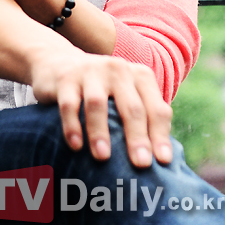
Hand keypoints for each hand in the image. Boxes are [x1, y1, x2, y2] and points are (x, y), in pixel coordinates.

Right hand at [30, 42, 172, 167]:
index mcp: (139, 76)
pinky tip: (76, 146)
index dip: (160, 135)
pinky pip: (69, 104)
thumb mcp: (127, 95)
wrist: (60, 61)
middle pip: (131, 106)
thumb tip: (164, 159)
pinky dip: (72, 126)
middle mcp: (118, 69)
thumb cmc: (103, 89)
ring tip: (103, 157)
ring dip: (100, 131)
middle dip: (137, 136)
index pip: (156, 108)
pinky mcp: (66, 78)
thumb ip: (145, 117)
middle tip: (141, 163)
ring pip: (97, 103)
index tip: (163, 161)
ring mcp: (90, 71)